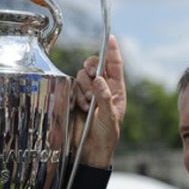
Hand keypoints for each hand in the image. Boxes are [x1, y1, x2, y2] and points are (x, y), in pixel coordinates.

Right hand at [73, 34, 125, 167]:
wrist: (90, 151)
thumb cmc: (106, 135)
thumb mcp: (110, 117)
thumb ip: (104, 97)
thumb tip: (99, 79)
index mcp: (116, 90)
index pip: (114, 65)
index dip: (112, 51)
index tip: (110, 38)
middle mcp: (102, 88)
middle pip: (95, 66)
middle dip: (92, 68)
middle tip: (92, 75)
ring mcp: (88, 94)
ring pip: (82, 76)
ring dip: (84, 88)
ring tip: (88, 105)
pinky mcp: (75, 99)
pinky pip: (72, 87)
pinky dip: (76, 95)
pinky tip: (81, 108)